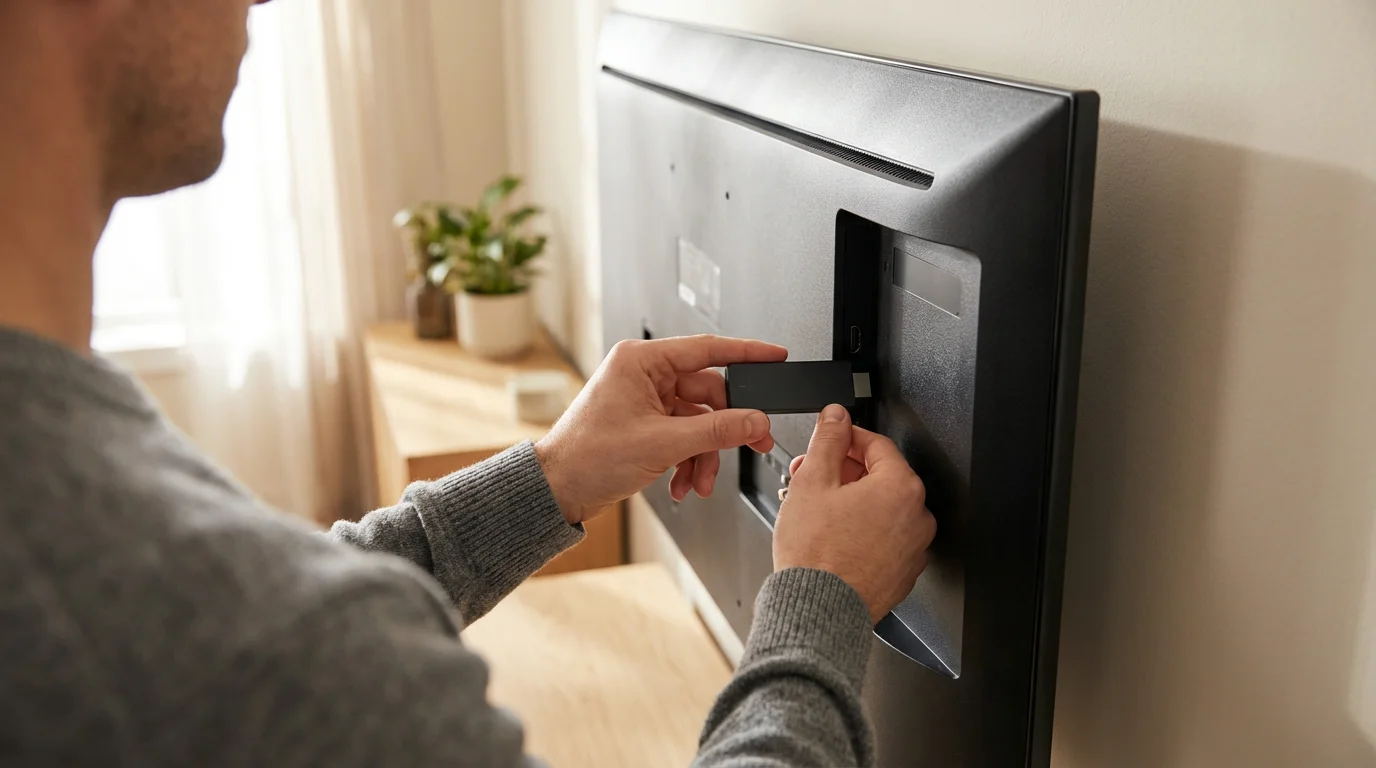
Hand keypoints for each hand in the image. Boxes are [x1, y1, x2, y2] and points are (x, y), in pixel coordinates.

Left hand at [534, 335, 787, 524]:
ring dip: (704, 454)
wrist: (558, 490)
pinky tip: (682, 482)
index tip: (775, 355)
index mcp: (641, 361)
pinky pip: (683, 435)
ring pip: (698, 421)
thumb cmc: (586, 457)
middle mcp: (643, 375)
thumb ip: (716, 430)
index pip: (707, 348)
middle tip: (752, 444)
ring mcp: (644, 400)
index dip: (747, 353)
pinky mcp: (645, 423)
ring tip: (700, 481)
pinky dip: (688, 461)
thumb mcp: (662, 443)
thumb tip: (754, 420)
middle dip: (724, 430)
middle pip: (708, 393)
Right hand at [774, 405, 936, 624]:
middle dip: (842, 472)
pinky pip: (883, 538)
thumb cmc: (816, 556)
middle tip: (810, 476)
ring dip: (850, 501)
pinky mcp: (902, 573)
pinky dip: (861, 530)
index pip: (876, 444)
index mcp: (901, 488)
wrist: (818, 612)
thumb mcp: (813, 482)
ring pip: (880, 509)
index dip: (845, 437)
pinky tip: (831, 536)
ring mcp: (913, 548)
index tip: (828, 439)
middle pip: (880, 477)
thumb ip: (829, 440)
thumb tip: (836, 417)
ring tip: (815, 510)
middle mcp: (916, 516)